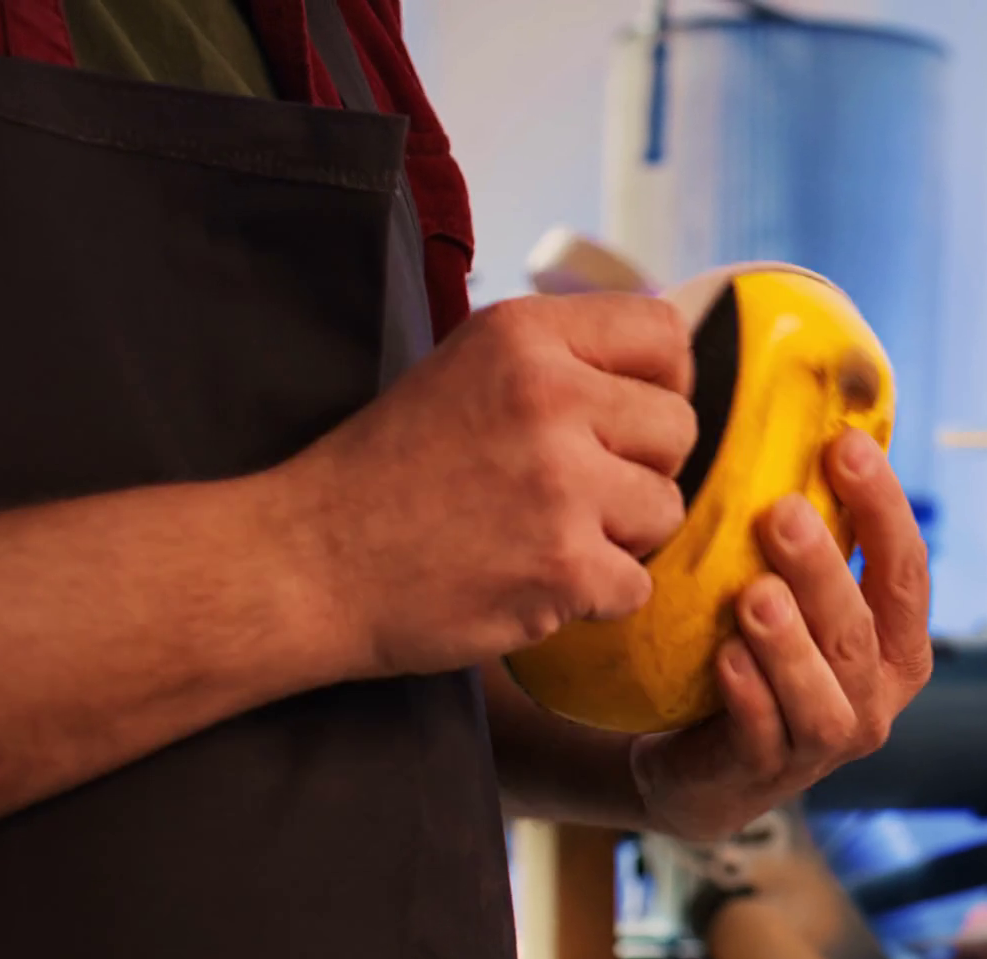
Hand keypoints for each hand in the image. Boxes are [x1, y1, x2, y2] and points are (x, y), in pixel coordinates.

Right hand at [276, 293, 696, 676]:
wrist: (308, 562)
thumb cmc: (390, 470)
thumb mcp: (468, 369)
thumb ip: (561, 362)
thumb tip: (667, 370)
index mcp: (525, 334)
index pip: (663, 334)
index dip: (661, 383)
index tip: (626, 418)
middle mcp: (549, 396)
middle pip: (678, 427)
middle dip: (641, 466)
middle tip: (574, 490)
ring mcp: (561, 483)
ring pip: (667, 507)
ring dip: (622, 535)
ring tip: (547, 534)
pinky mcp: (565, 565)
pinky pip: (638, 583)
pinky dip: (595, 596)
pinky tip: (534, 580)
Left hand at [627, 429, 933, 840]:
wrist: (700, 761)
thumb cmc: (761, 654)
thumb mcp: (801, 598)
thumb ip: (819, 534)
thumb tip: (819, 413)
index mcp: (899, 644)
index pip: (906, 570)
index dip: (883, 508)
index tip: (844, 445)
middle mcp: (876, 696)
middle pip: (861, 629)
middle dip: (826, 570)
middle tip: (782, 513)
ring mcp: (822, 742)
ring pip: (823, 691)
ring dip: (790, 641)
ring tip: (754, 594)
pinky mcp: (763, 773)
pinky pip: (763, 734)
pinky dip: (749, 696)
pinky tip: (723, 657)